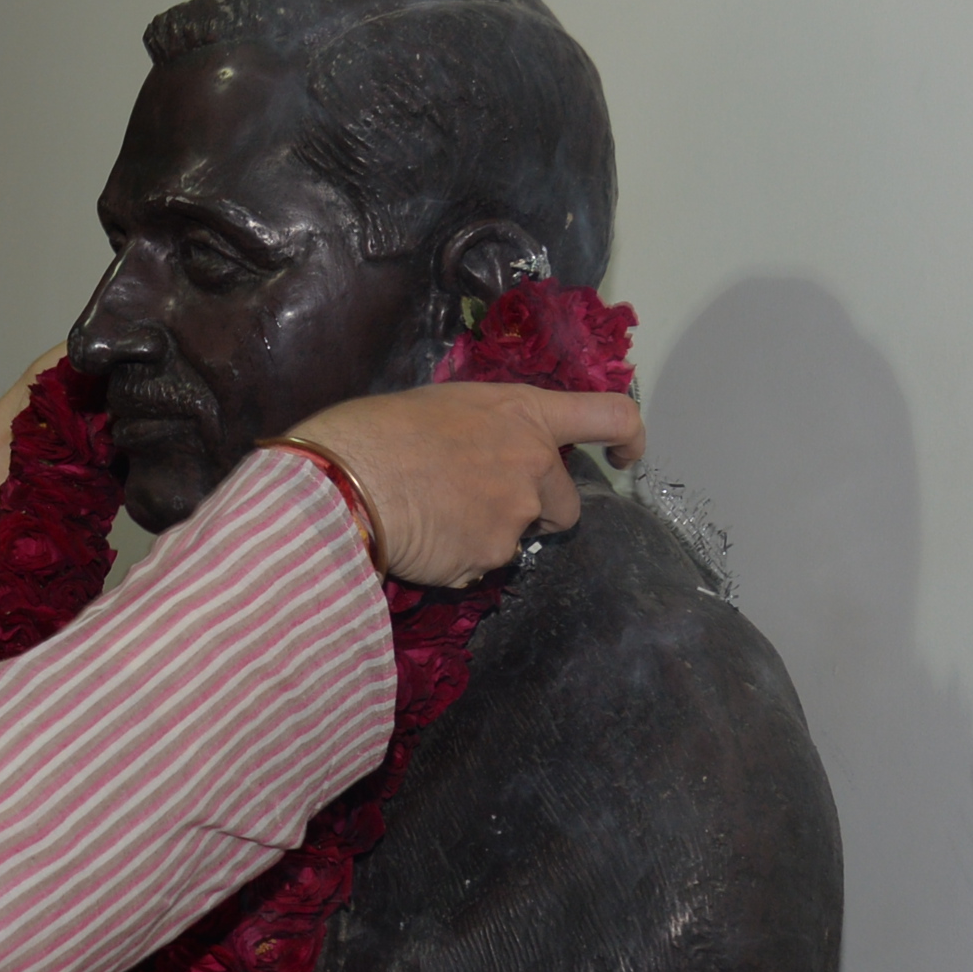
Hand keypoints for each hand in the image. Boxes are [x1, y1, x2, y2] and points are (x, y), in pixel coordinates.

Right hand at [279, 383, 645, 586]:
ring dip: (488, 535)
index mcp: (525, 413)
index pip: (610, 415)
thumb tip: (483, 448)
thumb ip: (485, 428)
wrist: (343, 481)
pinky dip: (456, 559)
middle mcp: (533, 464)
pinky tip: (420, 539)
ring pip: (517, 538)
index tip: (624, 457)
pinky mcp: (489, 559)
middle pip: (566, 504)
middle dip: (537, 512)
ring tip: (432, 517)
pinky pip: (480, 565)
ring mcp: (516, 517)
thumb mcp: (443, 405)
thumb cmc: (378, 430)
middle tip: (481, 503)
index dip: (629, 438)